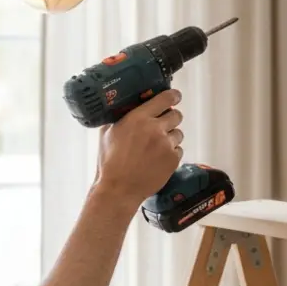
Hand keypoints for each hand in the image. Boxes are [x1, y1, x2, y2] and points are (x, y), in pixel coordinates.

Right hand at [92, 90, 183, 208]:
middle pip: (176, 115)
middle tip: (162, 125)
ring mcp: (166, 145)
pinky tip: (157, 159)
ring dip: (170, 137)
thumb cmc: (110, 163)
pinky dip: (171, 153)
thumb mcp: (107, 134)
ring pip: (178, 133)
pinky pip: (178, 150)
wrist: (118, 189)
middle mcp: (155, 129)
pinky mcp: (173, 159)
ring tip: (155, 147)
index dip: (173, 96)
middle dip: (170, 118)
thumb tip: (127, 109)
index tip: (175, 96)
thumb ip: (121, 118)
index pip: (165, 98)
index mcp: (138, 118)